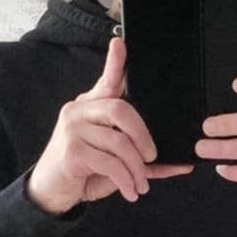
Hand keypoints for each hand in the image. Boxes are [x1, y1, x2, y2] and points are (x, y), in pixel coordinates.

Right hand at [27, 36, 194, 214]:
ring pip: (119, 143)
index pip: (106, 81)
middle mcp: (79, 111)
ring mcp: (72, 129)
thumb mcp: (117, 162)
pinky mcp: (71, 151)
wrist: (54, 192)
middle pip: (122, 110)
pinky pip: (109, 163)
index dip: (115, 62)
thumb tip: (182, 163)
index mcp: (91, 107)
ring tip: (141, 186)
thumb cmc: (87, 171)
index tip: (121, 43)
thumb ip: (145, 159)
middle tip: (152, 157)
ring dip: (136, 169)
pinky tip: (131, 191)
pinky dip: (126, 180)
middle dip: (143, 136)